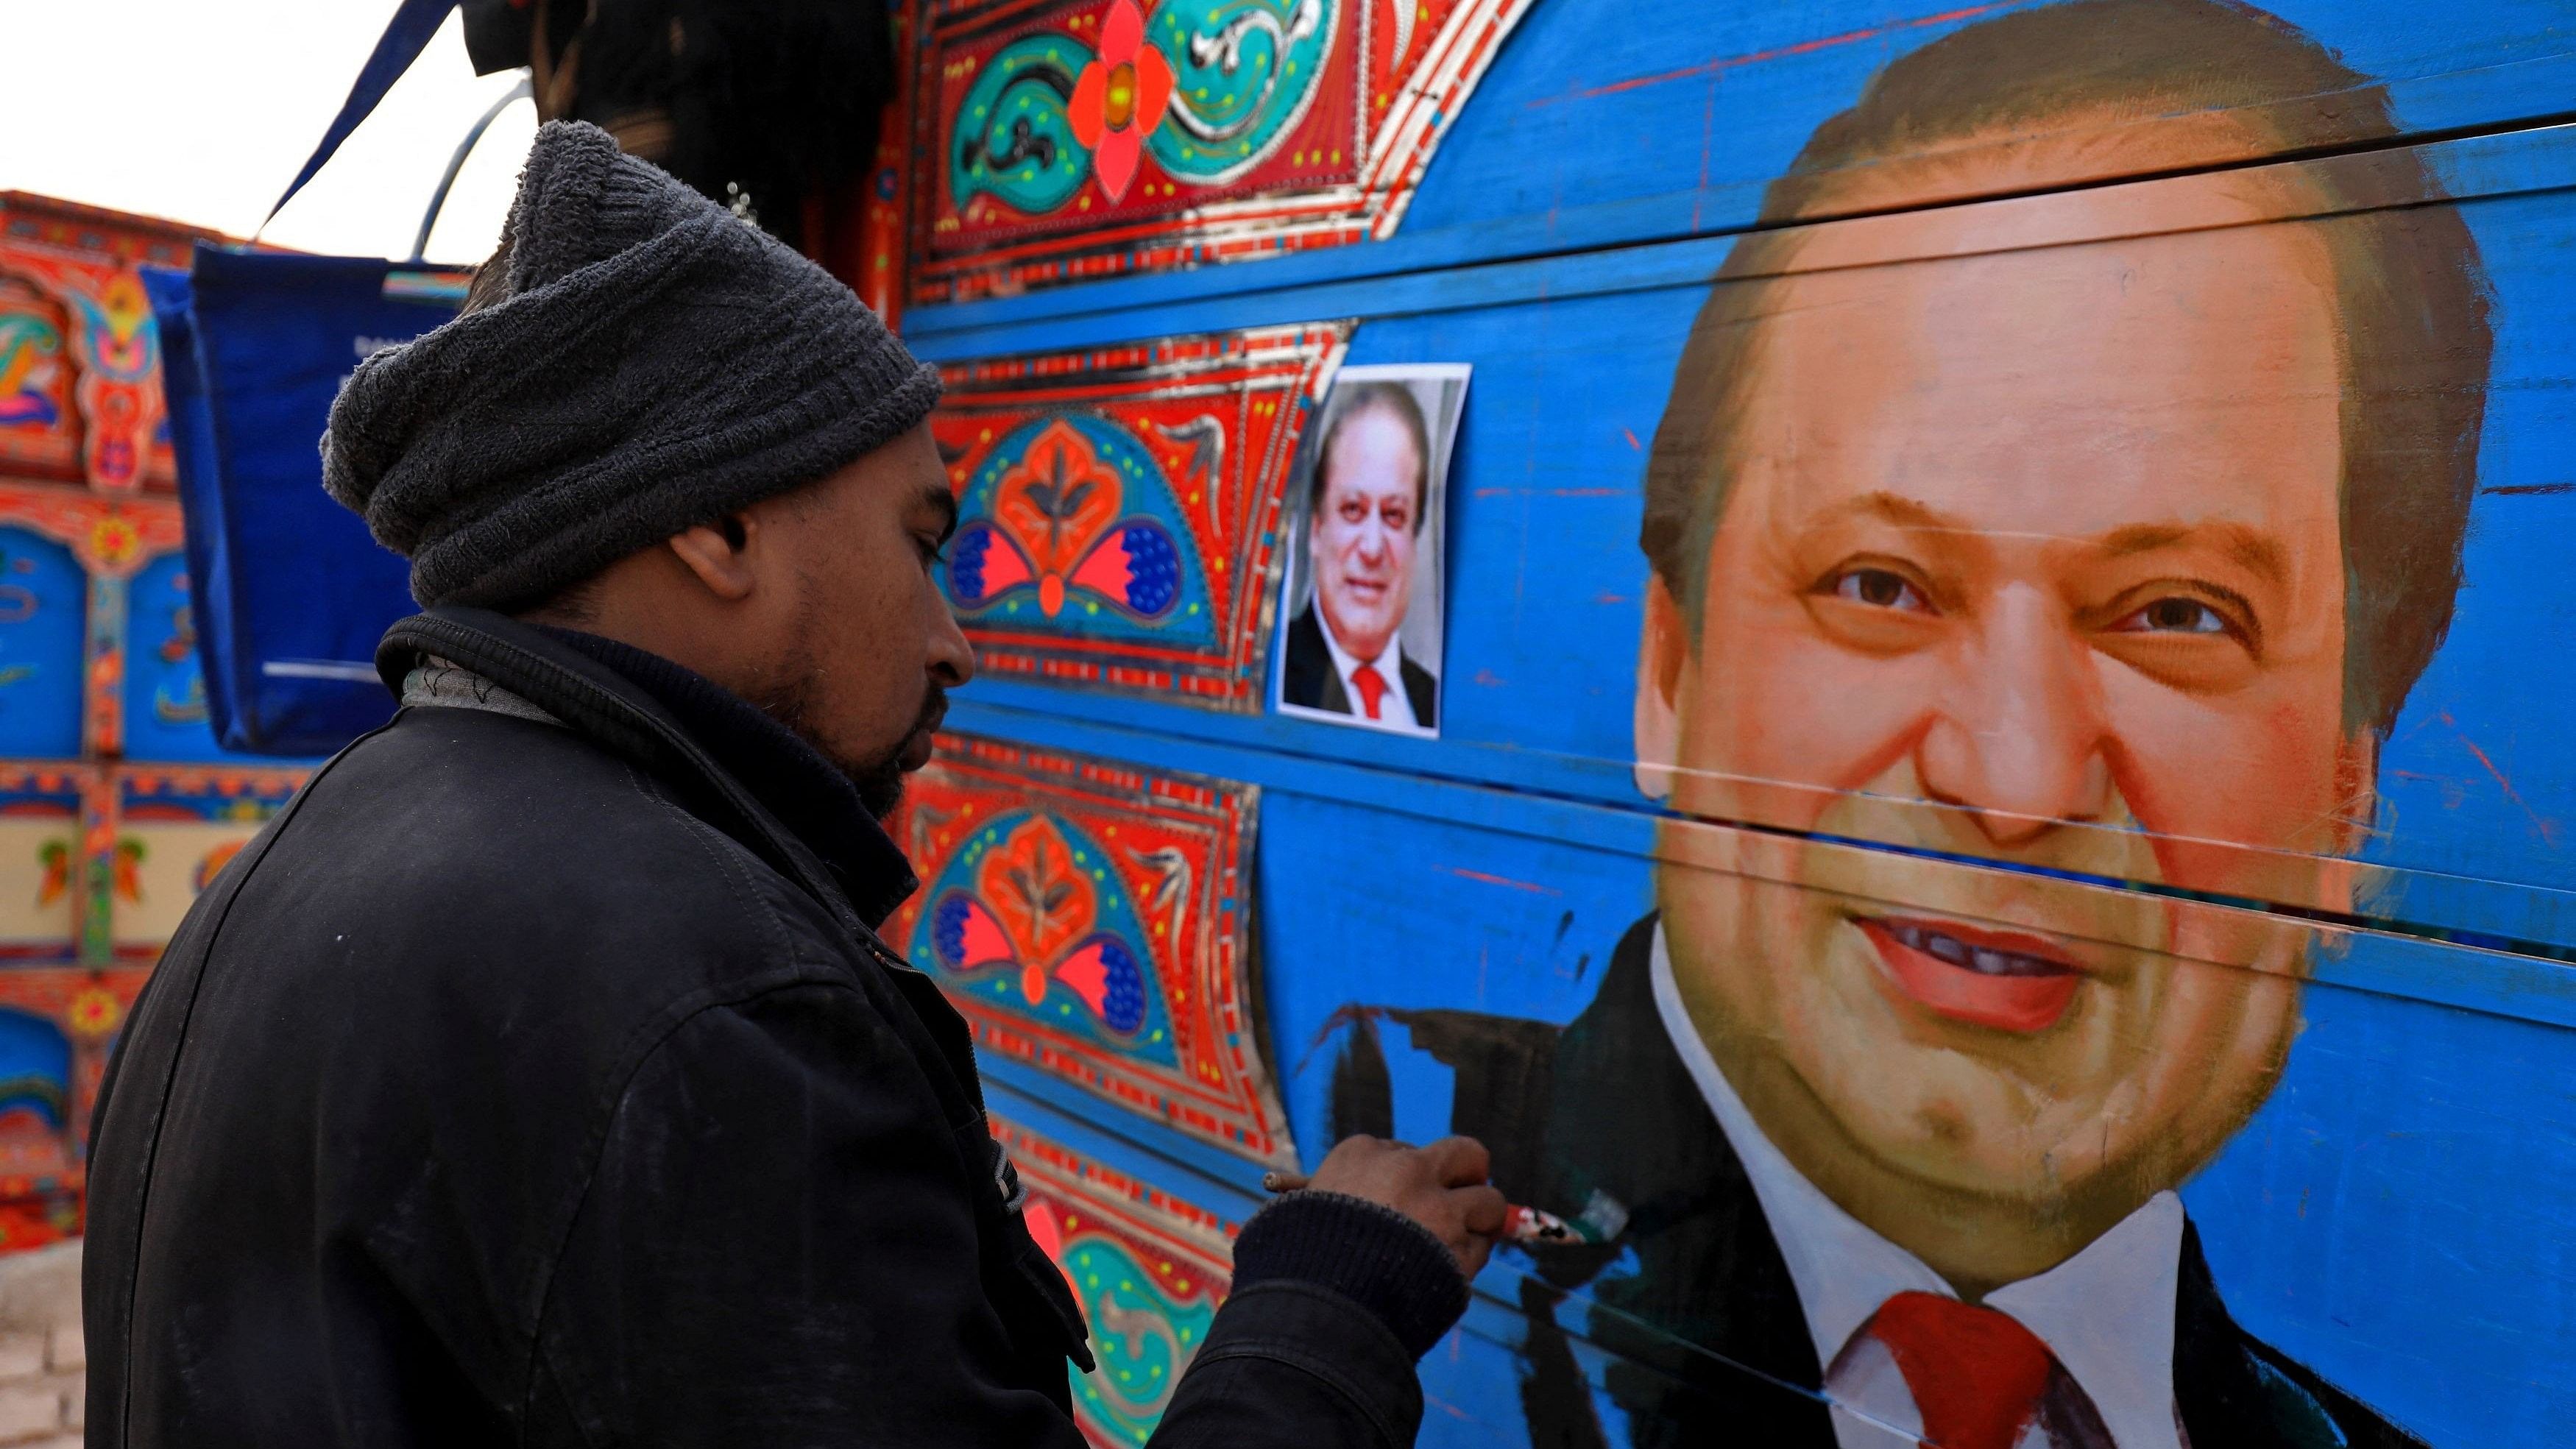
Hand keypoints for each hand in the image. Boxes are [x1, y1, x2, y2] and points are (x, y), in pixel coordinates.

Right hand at [1284, 1135, 1508, 1276]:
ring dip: (1480, 1222)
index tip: (1402, 1200)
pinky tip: (1443, 1275)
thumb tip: (1391, 1204)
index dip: (1412, 1179)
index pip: (1408, 1152)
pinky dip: (1468, 1262)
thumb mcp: (1311, 1210)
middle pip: (1467, 1153)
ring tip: (1456, 1243)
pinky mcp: (1460, 1250)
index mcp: (1363, 1154)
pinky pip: (1481, 1249)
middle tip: (1464, 1194)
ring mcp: (1439, 1209)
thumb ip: (1353, 1195)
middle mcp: (1407, 1171)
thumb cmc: (1302, 1261)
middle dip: (1471, 1173)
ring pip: (1490, 1201)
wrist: (1315, 1308)